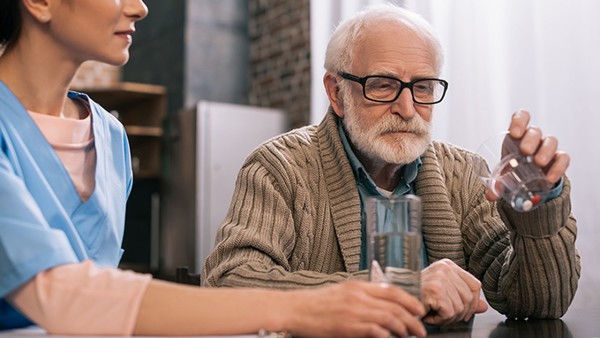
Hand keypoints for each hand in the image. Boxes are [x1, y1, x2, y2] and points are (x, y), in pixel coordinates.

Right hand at [287, 280, 426, 337]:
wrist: (293, 309)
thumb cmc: (314, 304)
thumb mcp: (340, 292)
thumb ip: (360, 295)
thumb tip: (380, 304)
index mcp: (358, 286)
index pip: (393, 291)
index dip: (411, 301)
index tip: (419, 311)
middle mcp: (359, 296)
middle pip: (396, 306)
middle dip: (413, 320)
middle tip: (420, 330)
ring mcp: (354, 311)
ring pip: (390, 319)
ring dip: (404, 329)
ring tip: (409, 336)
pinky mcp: (348, 327)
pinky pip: (376, 331)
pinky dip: (387, 336)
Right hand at [421, 259, 487, 324]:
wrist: (398, 300)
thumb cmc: (418, 296)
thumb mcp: (445, 294)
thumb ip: (465, 299)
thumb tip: (484, 307)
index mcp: (448, 265)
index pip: (476, 285)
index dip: (472, 303)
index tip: (463, 312)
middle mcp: (445, 268)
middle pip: (469, 298)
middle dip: (459, 313)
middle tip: (444, 315)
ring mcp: (439, 277)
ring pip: (460, 307)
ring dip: (448, 318)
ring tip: (435, 314)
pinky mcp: (435, 289)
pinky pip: (450, 312)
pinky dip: (440, 319)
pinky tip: (430, 315)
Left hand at [486, 109, 569, 201]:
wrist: (530, 180)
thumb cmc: (513, 169)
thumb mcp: (503, 174)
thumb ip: (496, 184)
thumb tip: (490, 195)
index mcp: (517, 134)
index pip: (522, 117)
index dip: (519, 120)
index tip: (514, 133)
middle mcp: (534, 138)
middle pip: (535, 131)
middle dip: (531, 139)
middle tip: (524, 151)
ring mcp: (547, 147)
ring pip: (551, 141)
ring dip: (545, 150)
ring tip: (538, 163)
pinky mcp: (558, 159)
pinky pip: (563, 158)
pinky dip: (558, 167)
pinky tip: (549, 177)